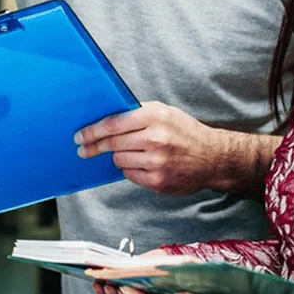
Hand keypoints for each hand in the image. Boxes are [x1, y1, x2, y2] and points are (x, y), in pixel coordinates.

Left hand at [75, 102, 235, 195]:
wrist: (213, 157)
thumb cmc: (185, 132)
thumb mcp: (164, 112)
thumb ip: (137, 113)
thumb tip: (105, 117)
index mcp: (154, 117)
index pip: (113, 124)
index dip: (92, 131)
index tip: (80, 136)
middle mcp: (155, 138)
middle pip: (112, 143)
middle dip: (94, 147)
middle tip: (83, 149)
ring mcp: (156, 162)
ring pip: (119, 160)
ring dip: (118, 157)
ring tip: (128, 153)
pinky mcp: (158, 181)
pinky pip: (130, 174)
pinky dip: (130, 169)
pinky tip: (141, 164)